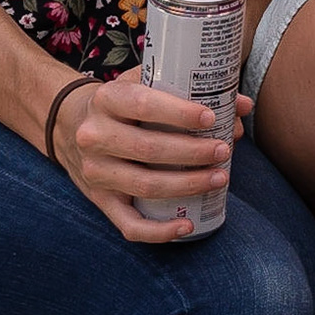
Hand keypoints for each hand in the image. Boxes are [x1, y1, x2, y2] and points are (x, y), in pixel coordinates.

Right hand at [52, 69, 249, 241]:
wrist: (70, 124)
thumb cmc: (126, 102)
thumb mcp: (148, 84)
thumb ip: (194, 90)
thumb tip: (243, 106)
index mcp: (108, 99)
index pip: (144, 105)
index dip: (180, 113)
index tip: (212, 118)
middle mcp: (94, 136)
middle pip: (148, 149)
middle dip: (192, 152)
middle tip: (224, 150)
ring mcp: (95, 171)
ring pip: (144, 185)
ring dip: (187, 185)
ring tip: (220, 177)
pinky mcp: (99, 200)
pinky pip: (127, 224)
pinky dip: (159, 230)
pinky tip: (187, 225)